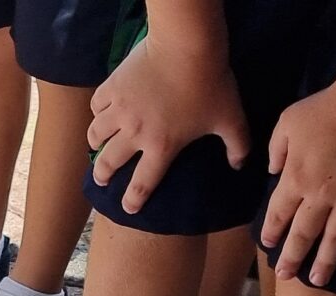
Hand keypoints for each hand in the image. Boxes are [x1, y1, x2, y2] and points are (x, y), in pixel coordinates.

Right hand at [88, 37, 247, 214]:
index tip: (128, 208)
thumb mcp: (231, 119)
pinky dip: (97, 112)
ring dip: (95, 143)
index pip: (143, 183)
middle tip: (101, 180)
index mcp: (161, 146)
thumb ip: (238, 146)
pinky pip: (96, 105)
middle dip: (103, 175)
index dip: (134, 200)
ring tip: (96, 145)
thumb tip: (239, 165)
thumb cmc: (210, 84)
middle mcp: (134, 133)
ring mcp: (120, 110)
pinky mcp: (113, 87)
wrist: (186, 47)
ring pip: (96, 134)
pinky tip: (100, 112)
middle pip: (109, 162)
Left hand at [261, 80, 335, 285]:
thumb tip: (273, 171)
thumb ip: (276, 148)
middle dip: (293, 257)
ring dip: (327, 261)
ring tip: (319, 280)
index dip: (273, 231)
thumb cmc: (330, 105)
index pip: (280, 212)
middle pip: (305, 232)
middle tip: (287, 275)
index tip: (268, 246)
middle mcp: (323, 195)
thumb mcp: (289, 121)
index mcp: (297, 177)